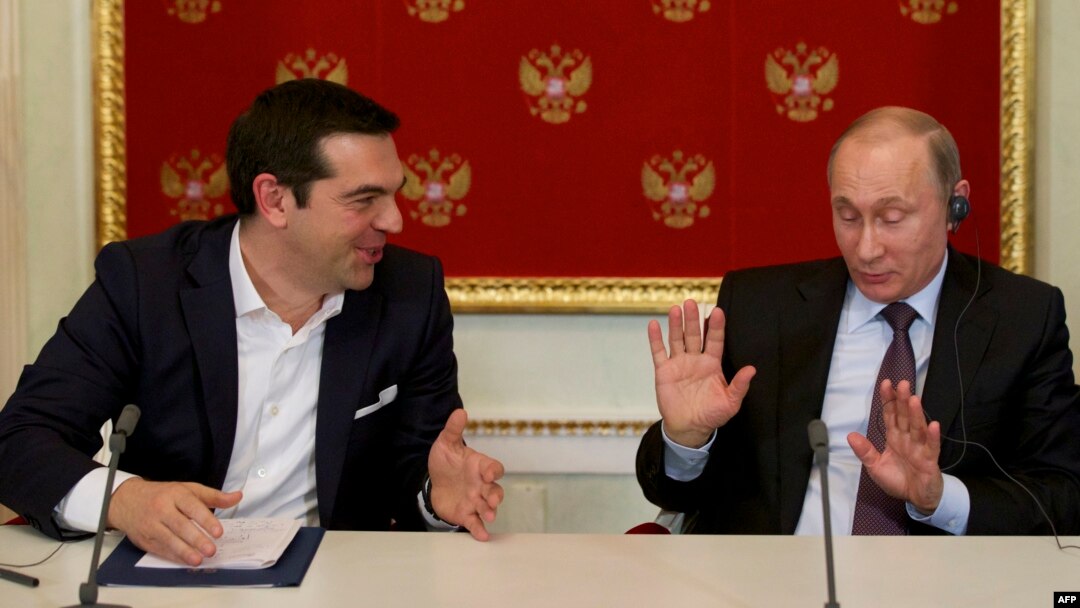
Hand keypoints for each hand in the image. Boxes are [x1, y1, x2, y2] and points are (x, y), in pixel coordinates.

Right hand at [108, 478, 242, 565]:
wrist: (127, 500)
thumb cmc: (163, 495)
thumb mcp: (188, 489)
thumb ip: (214, 496)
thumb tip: (238, 497)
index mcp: (175, 494)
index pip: (192, 507)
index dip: (206, 520)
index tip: (218, 532)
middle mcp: (162, 509)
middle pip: (180, 525)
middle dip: (196, 539)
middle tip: (211, 550)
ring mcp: (151, 525)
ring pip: (169, 539)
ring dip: (184, 551)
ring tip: (199, 560)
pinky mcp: (144, 539)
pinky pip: (160, 549)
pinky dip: (174, 556)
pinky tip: (185, 561)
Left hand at [427, 408, 504, 540]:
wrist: (433, 482)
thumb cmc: (445, 462)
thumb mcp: (446, 444)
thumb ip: (453, 430)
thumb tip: (460, 411)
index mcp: (479, 467)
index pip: (494, 468)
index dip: (493, 471)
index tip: (488, 474)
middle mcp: (481, 485)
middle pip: (495, 491)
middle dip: (495, 496)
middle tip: (492, 502)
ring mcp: (475, 500)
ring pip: (488, 507)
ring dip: (490, 512)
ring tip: (488, 516)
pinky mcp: (466, 514)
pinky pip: (476, 523)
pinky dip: (480, 530)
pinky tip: (483, 536)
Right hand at [648, 299, 755, 447]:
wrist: (689, 428)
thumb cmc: (712, 415)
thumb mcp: (730, 402)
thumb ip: (740, 385)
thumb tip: (752, 369)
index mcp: (712, 364)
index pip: (715, 340)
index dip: (716, 327)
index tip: (717, 311)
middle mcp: (695, 360)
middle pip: (694, 334)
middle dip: (693, 319)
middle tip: (692, 302)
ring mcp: (679, 363)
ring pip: (677, 339)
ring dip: (676, 324)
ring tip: (676, 309)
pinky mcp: (664, 371)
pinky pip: (659, 352)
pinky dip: (655, 339)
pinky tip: (653, 325)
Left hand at [847, 379, 943, 512]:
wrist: (916, 499)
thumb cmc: (898, 480)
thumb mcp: (875, 467)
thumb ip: (865, 451)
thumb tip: (850, 436)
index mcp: (894, 438)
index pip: (890, 415)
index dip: (888, 400)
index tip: (886, 384)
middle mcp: (907, 439)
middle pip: (905, 416)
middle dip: (902, 400)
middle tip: (902, 384)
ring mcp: (920, 448)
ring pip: (918, 427)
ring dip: (916, 414)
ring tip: (914, 399)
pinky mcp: (930, 460)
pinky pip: (932, 447)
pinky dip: (932, 437)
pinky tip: (933, 425)